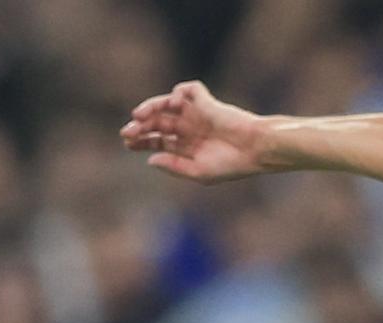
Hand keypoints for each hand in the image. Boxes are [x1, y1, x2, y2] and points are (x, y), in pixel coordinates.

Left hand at [120, 80, 268, 183]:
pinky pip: (189, 90)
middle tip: (127, 131)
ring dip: (151, 107)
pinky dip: (179, 92)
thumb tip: (150, 160)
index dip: (140, 141)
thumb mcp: (198, 172)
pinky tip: (175, 103)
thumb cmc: (231, 165)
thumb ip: (174, 166)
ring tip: (139, 115)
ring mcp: (197, 114)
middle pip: (157, 123)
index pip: (156, 141)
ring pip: (167, 105)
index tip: (127, 143)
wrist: (255, 149)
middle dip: (140, 126)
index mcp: (185, 147)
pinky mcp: (208, 102)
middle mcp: (188, 129)